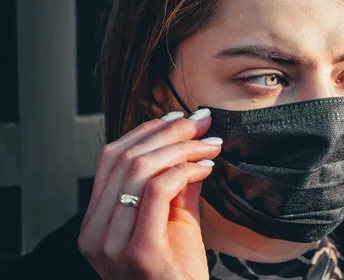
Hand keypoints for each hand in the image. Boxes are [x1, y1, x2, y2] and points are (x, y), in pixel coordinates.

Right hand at [78, 110, 220, 278]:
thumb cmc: (178, 270)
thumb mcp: (176, 218)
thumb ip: (179, 182)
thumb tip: (193, 141)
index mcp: (97, 221)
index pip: (111, 158)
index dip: (145, 130)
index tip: (179, 117)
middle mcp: (96, 232)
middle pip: (124, 158)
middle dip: (168, 132)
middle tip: (201, 122)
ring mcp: (112, 244)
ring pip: (140, 170)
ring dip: (180, 148)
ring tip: (209, 144)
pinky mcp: (138, 252)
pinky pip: (158, 192)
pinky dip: (185, 170)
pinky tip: (207, 167)